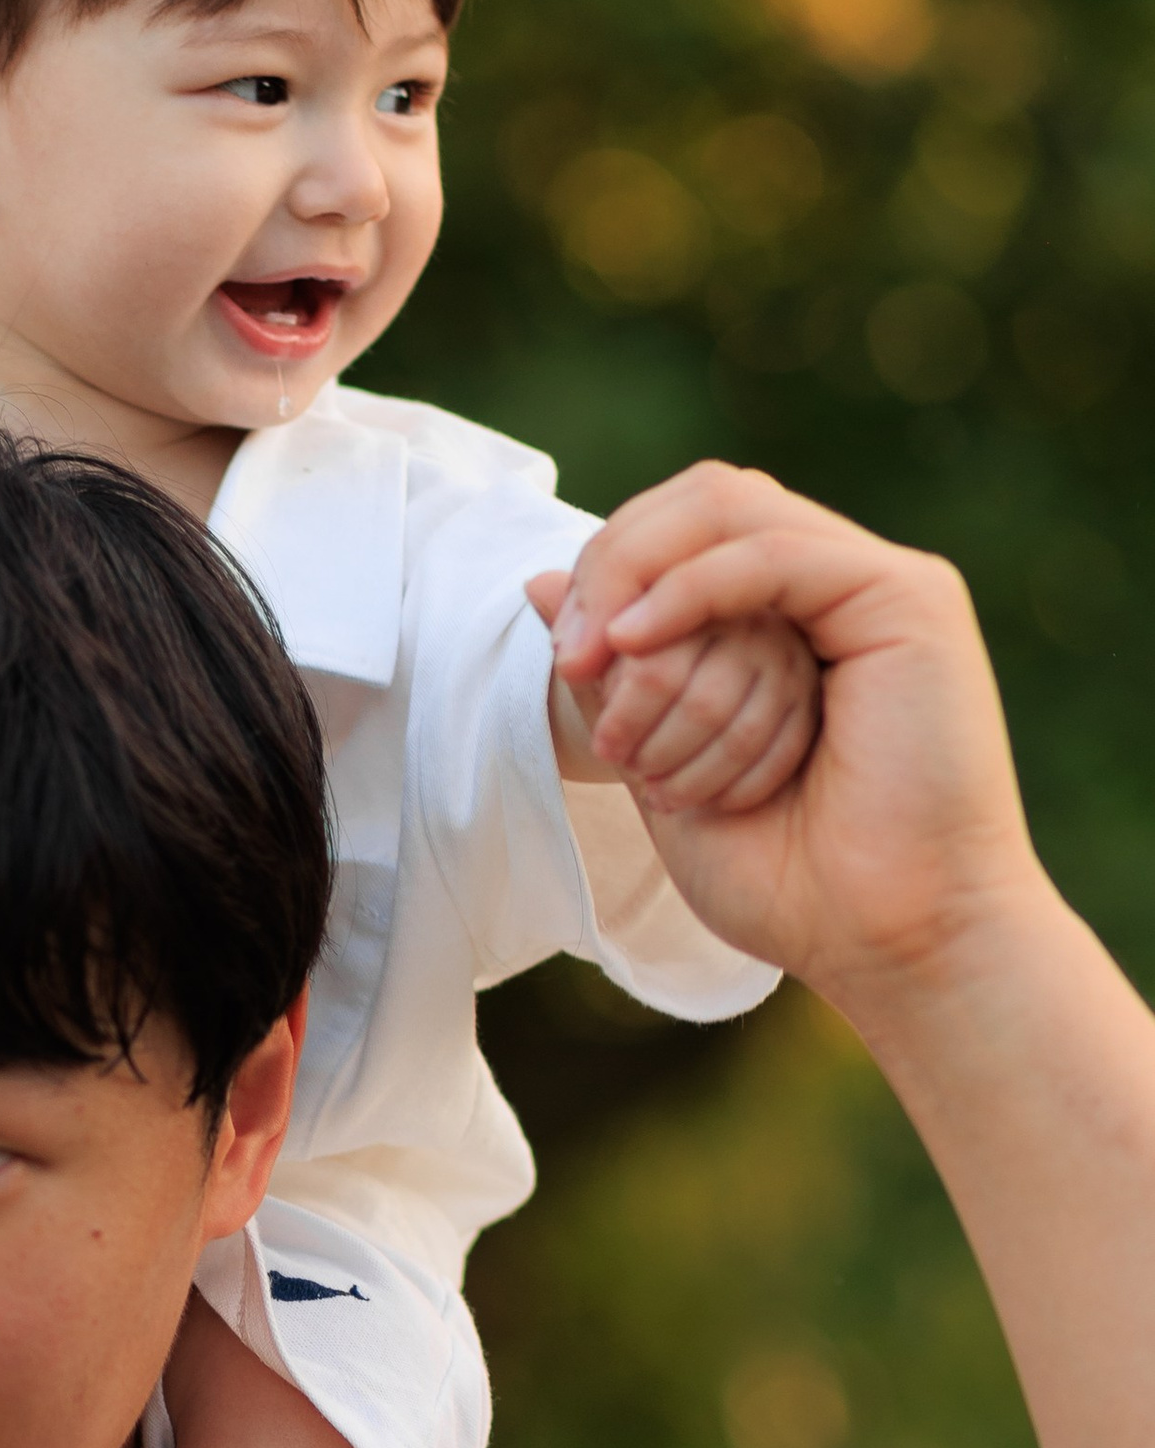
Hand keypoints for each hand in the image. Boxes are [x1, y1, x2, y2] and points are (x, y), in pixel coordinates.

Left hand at [525, 462, 1040, 1012]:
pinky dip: (692, 586)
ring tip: (594, 658)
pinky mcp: (909, 601)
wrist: (893, 944)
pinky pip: (776, 553)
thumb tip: (537, 581)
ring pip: (732, 513)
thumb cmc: (793, 882)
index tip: (563, 659)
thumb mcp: (660, 762)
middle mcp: (836, 592)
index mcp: (788, 624)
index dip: (608, 570)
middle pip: (704, 503)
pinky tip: (638, 638)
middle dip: (616, 563)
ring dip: (642, 581)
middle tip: (572, 652)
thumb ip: (613, 676)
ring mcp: (877, 588)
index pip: (683, 533)